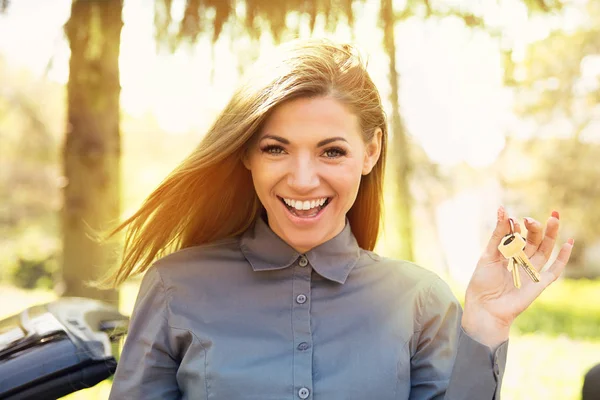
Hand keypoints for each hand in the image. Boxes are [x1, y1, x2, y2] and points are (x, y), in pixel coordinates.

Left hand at [461, 206, 573, 349]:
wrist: (485, 308)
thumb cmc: (482, 283)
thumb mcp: (488, 255)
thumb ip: (498, 235)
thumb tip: (502, 209)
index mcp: (507, 253)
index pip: (516, 234)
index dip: (516, 226)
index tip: (512, 218)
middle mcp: (521, 260)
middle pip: (533, 239)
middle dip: (534, 227)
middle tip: (529, 220)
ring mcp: (531, 271)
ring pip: (545, 249)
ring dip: (550, 234)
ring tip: (554, 218)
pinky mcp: (540, 283)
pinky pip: (555, 269)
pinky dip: (563, 257)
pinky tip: (568, 242)